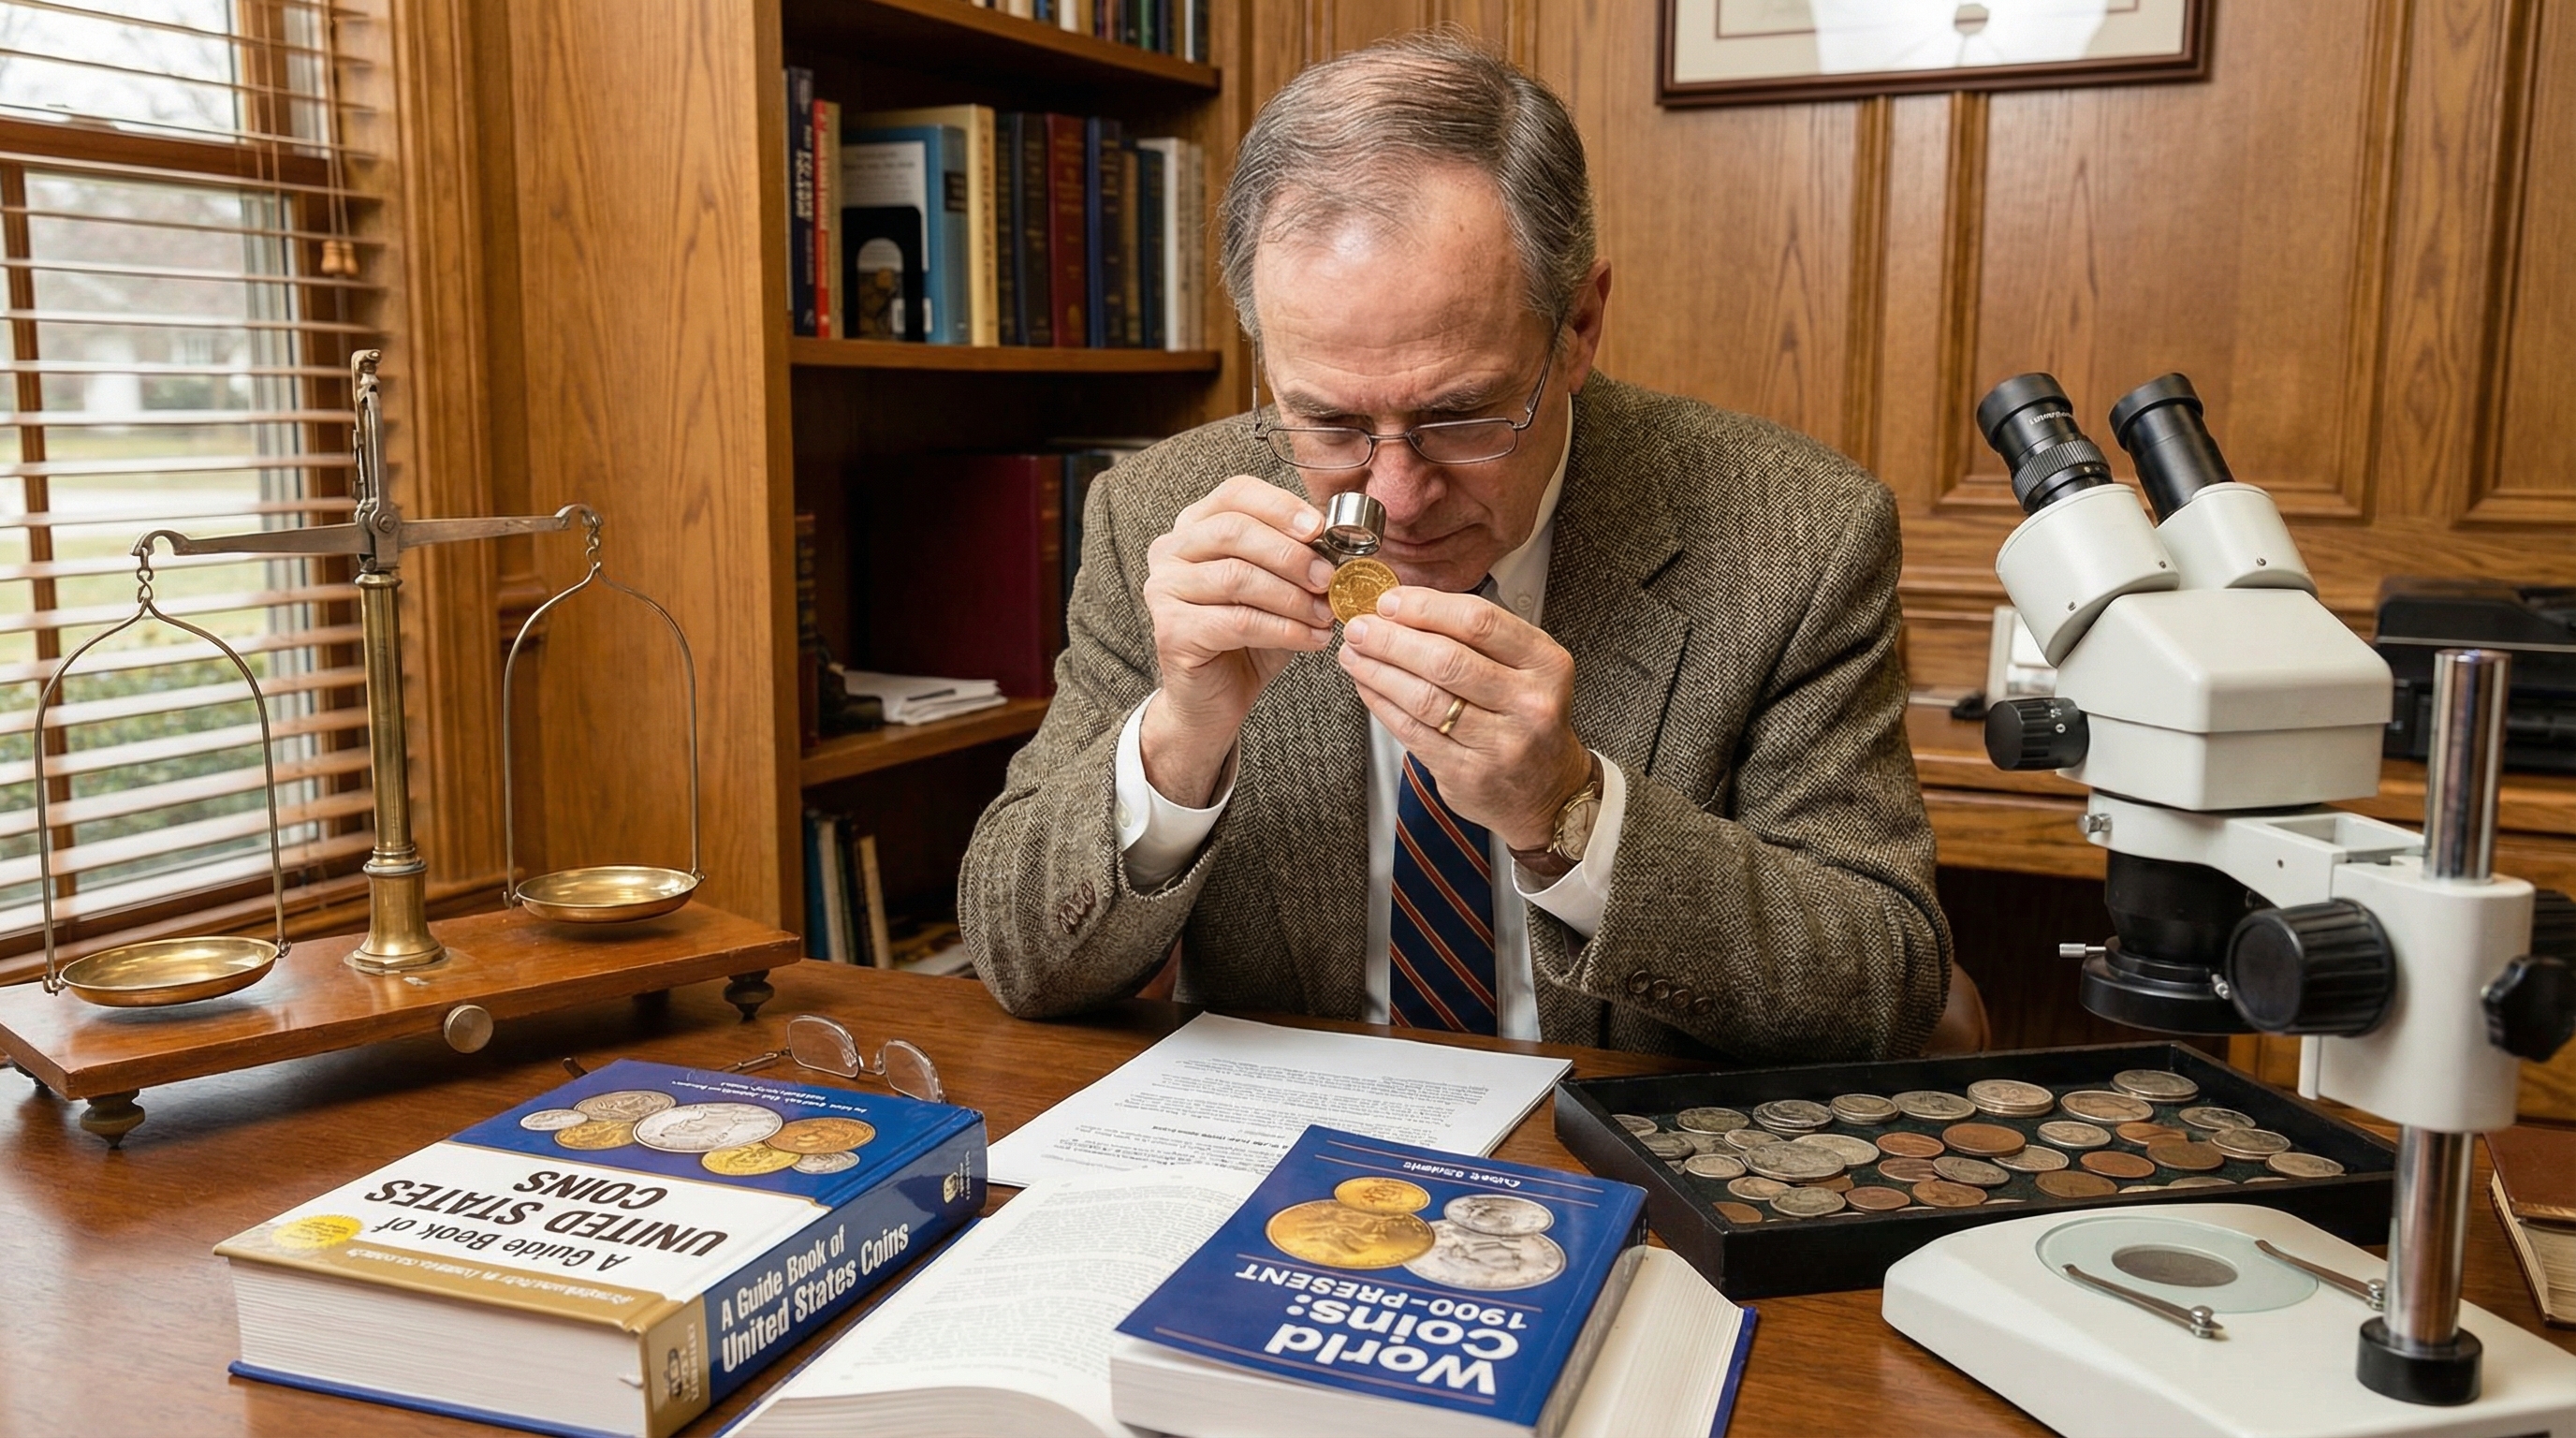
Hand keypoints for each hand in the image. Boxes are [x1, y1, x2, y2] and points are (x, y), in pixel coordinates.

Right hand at [1139, 475, 1336, 804]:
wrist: (1214, 699)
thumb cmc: (1248, 638)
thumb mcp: (1278, 587)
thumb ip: (1299, 559)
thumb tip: (1342, 541)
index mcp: (1195, 526)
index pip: (1236, 493)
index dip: (1281, 506)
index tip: (1320, 529)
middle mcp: (1170, 551)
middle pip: (1234, 530)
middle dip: (1291, 554)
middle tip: (1329, 579)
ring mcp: (1164, 590)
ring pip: (1237, 577)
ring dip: (1292, 597)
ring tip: (1326, 615)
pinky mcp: (1171, 630)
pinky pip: (1237, 622)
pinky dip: (1283, 629)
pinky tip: (1311, 639)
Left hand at [1336, 587, 1592, 849]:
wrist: (1547, 790)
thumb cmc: (1525, 717)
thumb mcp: (1525, 669)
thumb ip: (1476, 637)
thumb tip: (1402, 607)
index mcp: (1546, 663)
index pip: (1479, 622)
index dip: (1425, 608)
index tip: (1389, 602)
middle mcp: (1530, 703)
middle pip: (1446, 660)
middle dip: (1391, 639)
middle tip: (1360, 628)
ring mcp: (1501, 743)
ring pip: (1424, 698)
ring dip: (1379, 671)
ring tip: (1354, 654)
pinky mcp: (1468, 773)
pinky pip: (1413, 732)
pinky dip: (1382, 704)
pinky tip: (1367, 686)